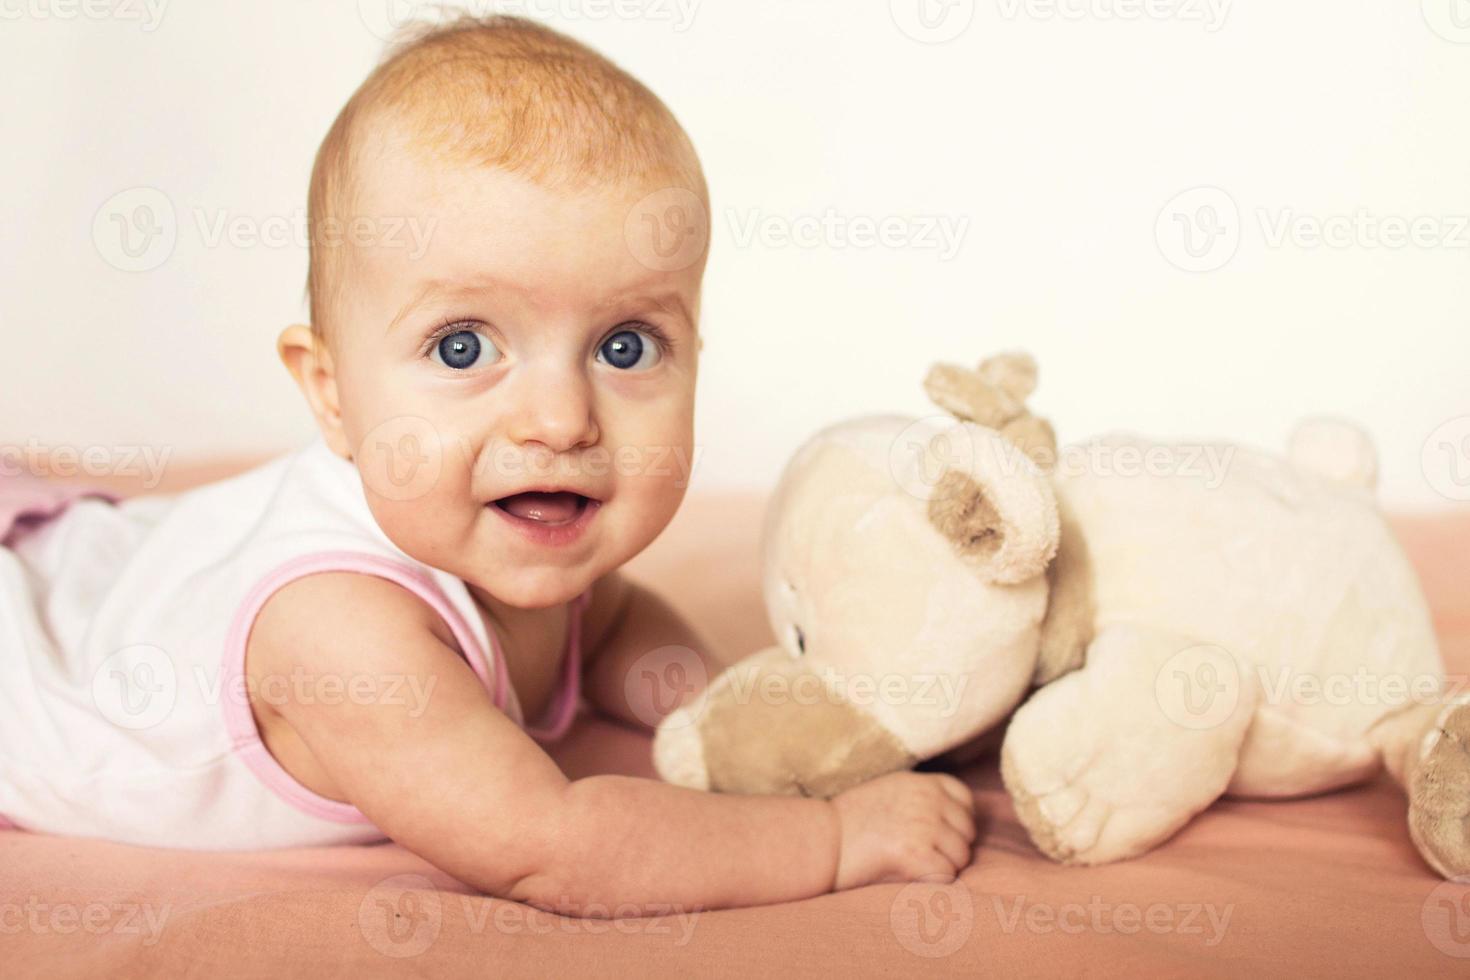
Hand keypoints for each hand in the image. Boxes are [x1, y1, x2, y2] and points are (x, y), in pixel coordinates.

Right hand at [830, 771, 976, 888]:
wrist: (821, 839)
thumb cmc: (849, 821)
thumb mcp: (888, 790)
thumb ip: (920, 797)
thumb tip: (950, 817)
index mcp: (921, 781)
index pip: (965, 798)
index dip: (958, 820)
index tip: (940, 834)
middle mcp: (927, 799)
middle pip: (967, 831)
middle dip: (951, 847)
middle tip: (921, 855)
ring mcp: (924, 825)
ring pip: (961, 856)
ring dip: (942, 866)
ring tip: (912, 866)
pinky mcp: (916, 853)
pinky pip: (946, 875)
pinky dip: (932, 882)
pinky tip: (909, 876)